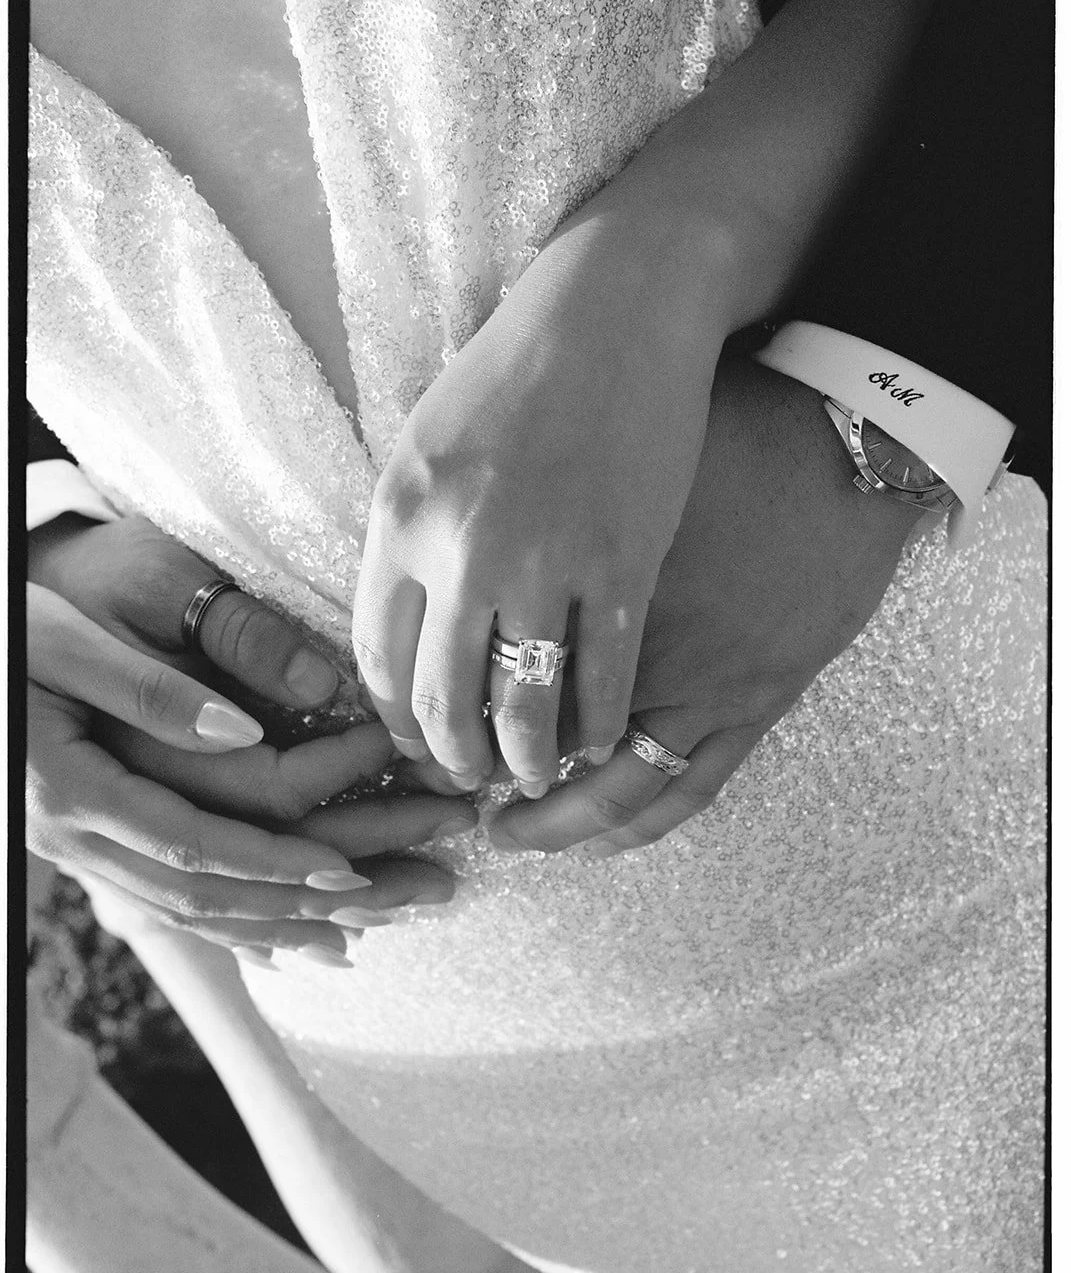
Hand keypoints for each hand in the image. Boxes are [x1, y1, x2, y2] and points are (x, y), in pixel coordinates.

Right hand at [27, 519, 477, 962]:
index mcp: (72, 791)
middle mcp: (77, 840)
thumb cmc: (19, 626)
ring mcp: (84, 853)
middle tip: (423, 887)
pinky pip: (178, 905)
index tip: (360, 862)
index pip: (198, 843)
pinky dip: (247, 924)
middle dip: (323, 897)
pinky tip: (308, 937)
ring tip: (393, 916)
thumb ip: (148, 687)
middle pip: (216, 890)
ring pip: (202, 911)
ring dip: (298, 921)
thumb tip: (245, 732)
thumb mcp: (68, 638)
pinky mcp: (99, 847)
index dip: (280, 859)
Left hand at [353, 196, 731, 798]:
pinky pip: (605, 679)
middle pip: (442, 703)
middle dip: (455, 761)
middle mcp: (461, 552)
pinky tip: (599, 737)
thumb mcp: (427, 440)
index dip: (395, 723)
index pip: (376, 661)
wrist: (619, 307)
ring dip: (526, 761)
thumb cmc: (517, 366)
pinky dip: (598, 724)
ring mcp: (544, 562)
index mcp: (400, 518)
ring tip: (533, 774)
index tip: (418, 743)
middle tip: (472, 781)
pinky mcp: (623, 565)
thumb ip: (409, 536)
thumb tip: (407, 625)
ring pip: (524, 709)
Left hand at [488, 357, 927, 854]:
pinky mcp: (759, 704)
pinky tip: (603, 836)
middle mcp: (647, 653)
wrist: (840, 446)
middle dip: (496, 781)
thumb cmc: (725, 436)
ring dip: (565, 824)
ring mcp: (709, 689)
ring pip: (621, 790)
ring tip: (519, 834)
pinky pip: (690, 788)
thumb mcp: (616, 475)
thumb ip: (546, 528)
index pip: (508, 679)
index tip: (425, 727)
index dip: (459, 715)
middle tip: (458, 797)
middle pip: (552, 749)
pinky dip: (642, 821)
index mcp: (594, 590)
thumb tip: (468, 552)